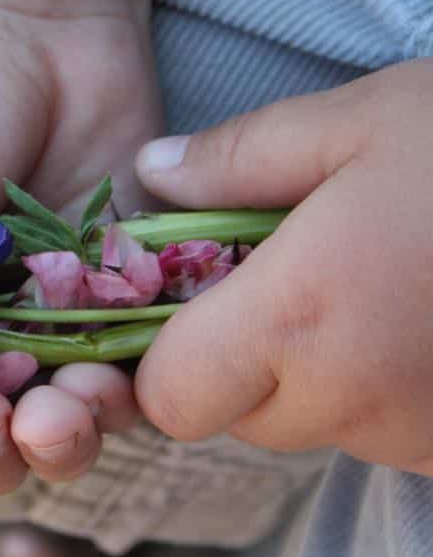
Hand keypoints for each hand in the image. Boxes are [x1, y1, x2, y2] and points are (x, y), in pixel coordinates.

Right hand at [0, 0, 158, 495]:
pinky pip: (138, 355)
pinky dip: (137, 372)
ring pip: (74, 413)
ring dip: (78, 427)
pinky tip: (125, 355)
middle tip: (23, 418)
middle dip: (14, 450)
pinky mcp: (124, 284)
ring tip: (78, 393)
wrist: (33, 10)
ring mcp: (56, 311)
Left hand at [134, 59, 432, 474]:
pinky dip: (374, 388)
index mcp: (300, 318)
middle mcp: (354, 398)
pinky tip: (414, 320)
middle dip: (236, 356)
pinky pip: (378, 432)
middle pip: (234, 413)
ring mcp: (417, 434)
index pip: (172, 396)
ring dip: (310, 371)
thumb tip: (150, 174)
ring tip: (365, 285)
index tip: (194, 298)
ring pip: (307, 424)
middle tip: (283, 275)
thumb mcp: (357, 121)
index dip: (166, 353)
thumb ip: (235, 157)